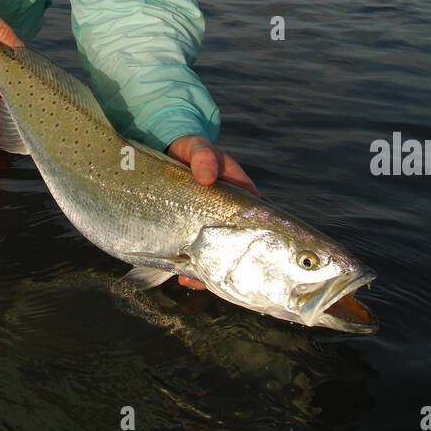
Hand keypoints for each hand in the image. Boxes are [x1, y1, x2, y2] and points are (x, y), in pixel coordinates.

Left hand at [165, 135, 260, 288]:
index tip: (255, 257)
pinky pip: (195, 254)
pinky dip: (191, 268)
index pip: (260, 220)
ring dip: (208, 271)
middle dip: (228, 264)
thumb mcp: (200, 149)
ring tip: (194, 281)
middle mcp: (229, 216)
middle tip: (216, 277)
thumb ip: (204, 157)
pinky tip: (182, 277)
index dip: (262, 240)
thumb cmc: (193, 150)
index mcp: (241, 196)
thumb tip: (206, 177)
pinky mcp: (190, 232)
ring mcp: (210, 226)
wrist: (168, 151)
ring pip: (216, 255)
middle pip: (238, 246)